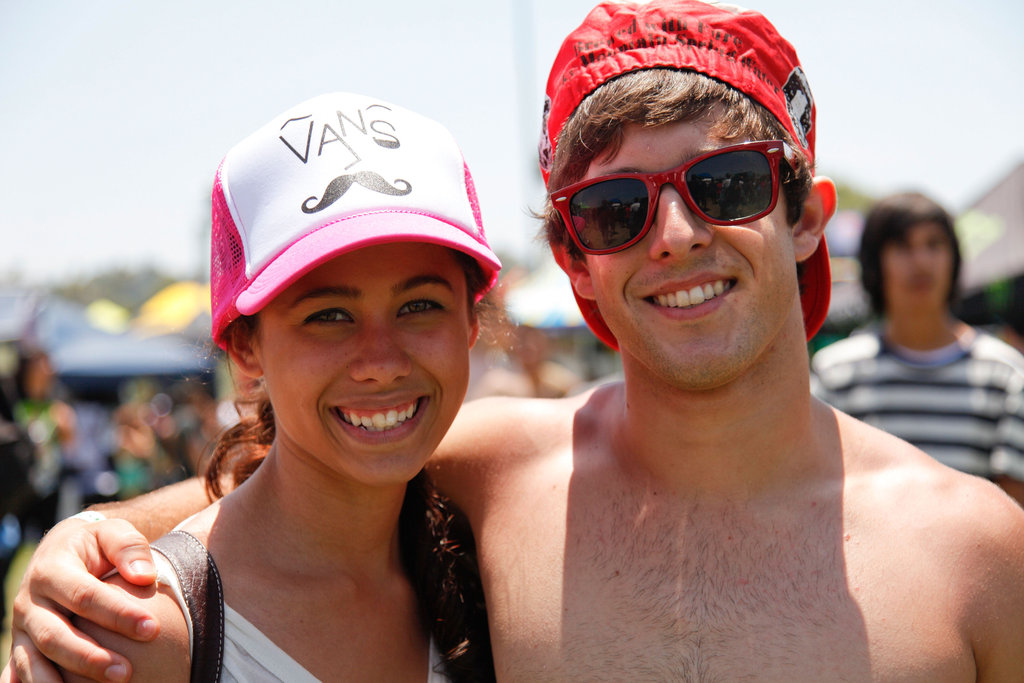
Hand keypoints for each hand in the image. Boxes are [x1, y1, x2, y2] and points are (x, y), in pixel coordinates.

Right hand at [8, 517, 159, 681]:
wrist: (61, 550)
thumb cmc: (96, 545)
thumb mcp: (112, 533)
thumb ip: (129, 547)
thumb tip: (144, 576)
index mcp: (51, 570)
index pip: (84, 596)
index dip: (117, 614)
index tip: (152, 629)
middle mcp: (29, 602)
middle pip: (54, 636)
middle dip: (89, 658)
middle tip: (125, 673)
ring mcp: (21, 628)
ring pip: (32, 662)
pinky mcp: (20, 647)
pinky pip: (19, 673)